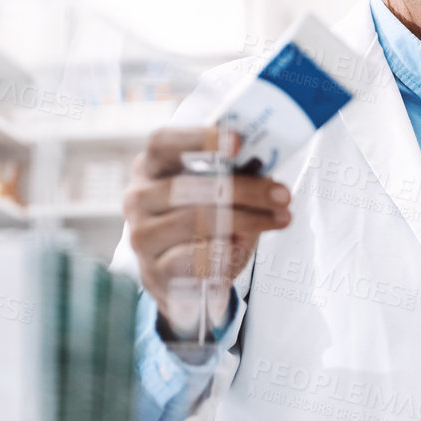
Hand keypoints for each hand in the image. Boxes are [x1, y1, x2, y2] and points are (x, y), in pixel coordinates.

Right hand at [125, 126, 291, 333]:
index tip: (237, 141)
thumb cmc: (203, 227)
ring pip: (195, 221)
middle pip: (189, 186)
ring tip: (278, 219)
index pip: (162, 143)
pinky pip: (195, 258)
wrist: (183, 282)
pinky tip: (242, 248)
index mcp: (151, 168)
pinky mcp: (152, 271)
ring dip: (246, 221)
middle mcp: (138, 198)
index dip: (198, 139)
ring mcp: (142, 236)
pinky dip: (225, 252)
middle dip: (244, 189)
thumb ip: (234, 178)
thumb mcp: (217, 196)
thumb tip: (264, 169)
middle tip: (282, 194)